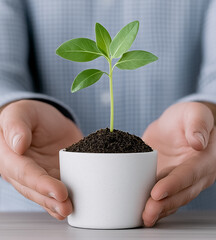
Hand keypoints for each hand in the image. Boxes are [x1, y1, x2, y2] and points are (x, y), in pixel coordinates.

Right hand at [0, 100, 82, 219]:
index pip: (23, 172)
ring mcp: (36, 181)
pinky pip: (54, 197)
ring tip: (68, 209)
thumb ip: (15, 124)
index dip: (39, 182)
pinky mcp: (51, 183)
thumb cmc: (29, 118)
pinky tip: (70, 210)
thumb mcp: (20, 111)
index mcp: (8, 156)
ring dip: (55, 206)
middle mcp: (20, 174)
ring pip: (43, 197)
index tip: (58, 189)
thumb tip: (18, 144)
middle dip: (48, 199)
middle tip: (65, 204)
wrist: (44, 123)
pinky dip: (61, 205)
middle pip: (32, 190)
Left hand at [142, 102, 215, 226]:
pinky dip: (151, 206)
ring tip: (143, 217)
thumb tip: (198, 141)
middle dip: (164, 205)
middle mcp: (195, 175)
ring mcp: (180, 182)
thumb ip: (197, 124)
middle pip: (181, 194)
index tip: (157, 192)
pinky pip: (161, 199)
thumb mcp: (194, 112)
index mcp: (204, 159)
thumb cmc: (187, 118)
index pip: (189, 175)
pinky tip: (139, 213)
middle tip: (147, 211)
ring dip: (157, 210)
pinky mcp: (166, 183)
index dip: (174, 185)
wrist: (177, 125)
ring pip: (172, 201)